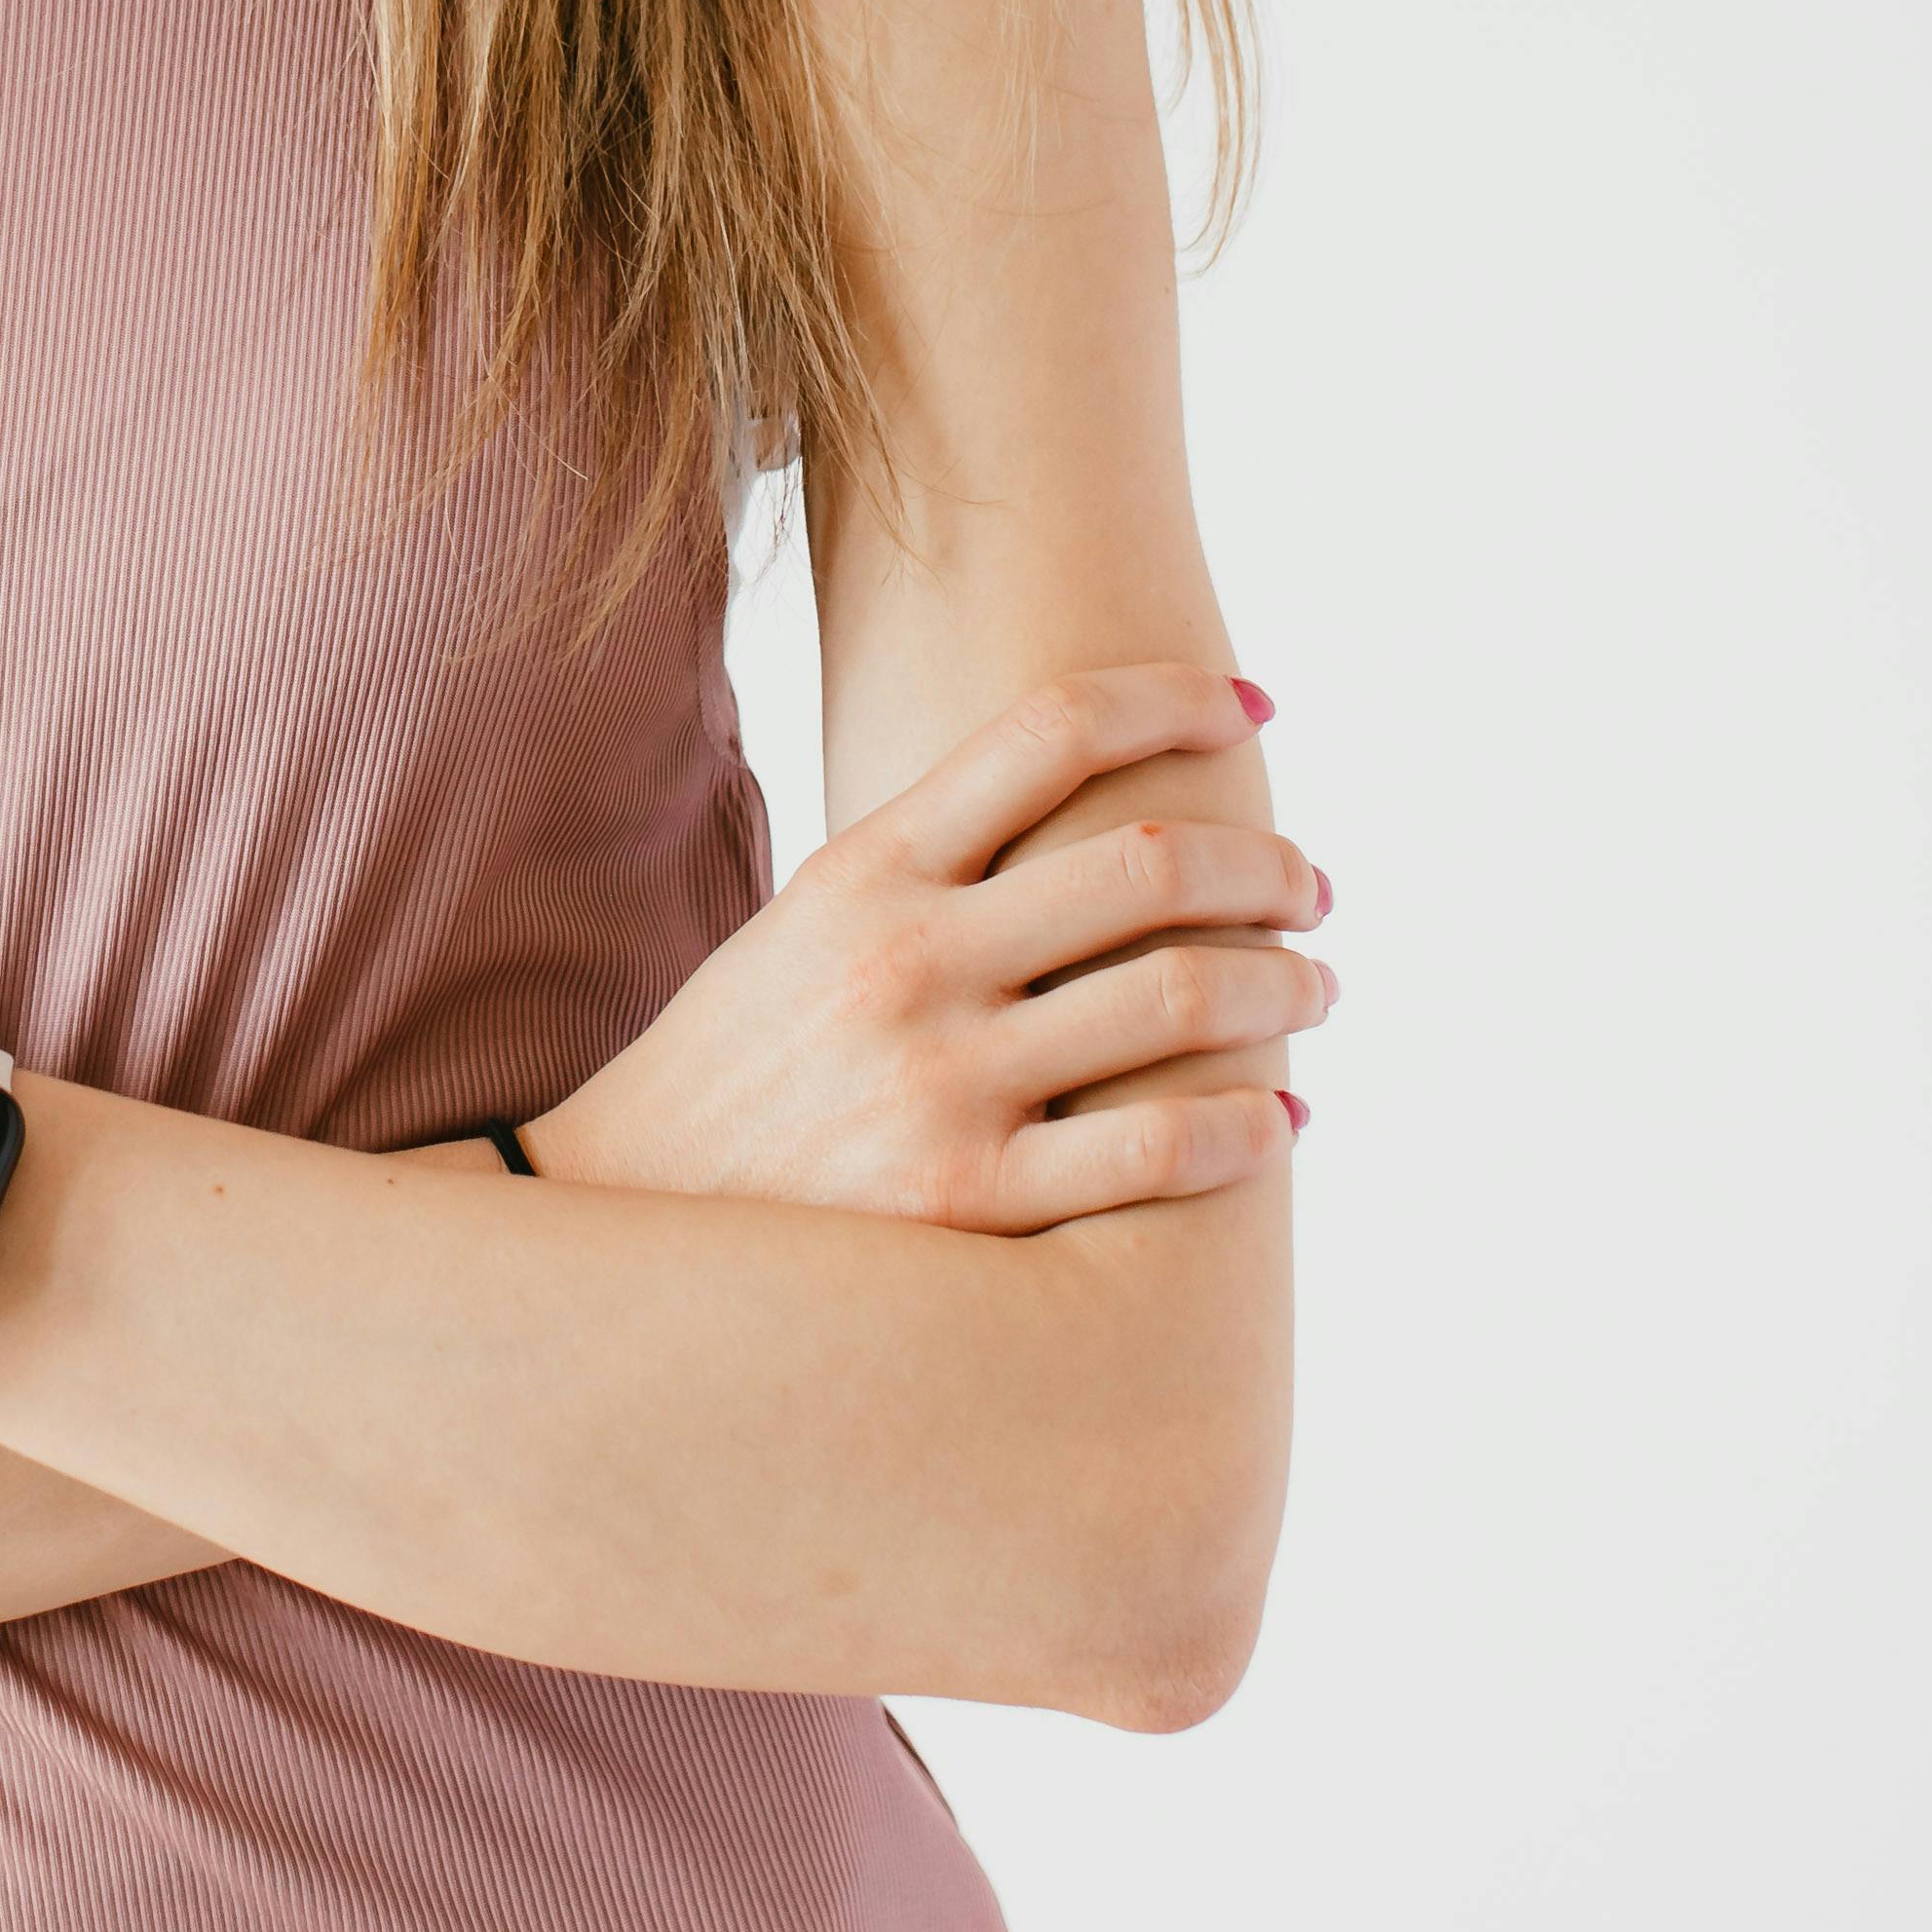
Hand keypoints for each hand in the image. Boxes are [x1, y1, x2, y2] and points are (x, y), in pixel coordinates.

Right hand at [529, 666, 1328, 1232]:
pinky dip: (1249, 1125)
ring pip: (1180, 1000)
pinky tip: (1282, 1120)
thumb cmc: (735, 1077)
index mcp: (866, 871)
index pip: (1050, 729)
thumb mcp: (800, 934)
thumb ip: (926, 875)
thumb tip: (1084, 827)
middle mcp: (907, 958)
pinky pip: (1158, 1147)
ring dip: (1284, 988)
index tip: (1255, 705)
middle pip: (1148, 864)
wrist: (615, 1233)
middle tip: (1314, 890)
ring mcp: (937, 1081)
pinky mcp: (964, 1201)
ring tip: (1316, 994)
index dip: (1174, 697)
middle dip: (1267, 869)